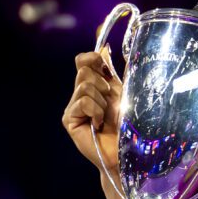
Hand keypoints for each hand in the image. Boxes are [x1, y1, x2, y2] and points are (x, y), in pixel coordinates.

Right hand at [62, 46, 122, 174]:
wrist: (127, 151)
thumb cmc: (128, 125)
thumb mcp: (123, 92)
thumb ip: (113, 71)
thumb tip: (105, 47)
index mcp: (94, 85)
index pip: (82, 60)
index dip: (91, 57)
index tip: (104, 64)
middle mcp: (80, 94)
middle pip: (84, 71)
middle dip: (103, 84)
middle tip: (111, 102)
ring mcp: (72, 107)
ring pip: (84, 85)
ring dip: (102, 101)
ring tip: (106, 116)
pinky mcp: (68, 119)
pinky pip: (83, 102)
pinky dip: (96, 111)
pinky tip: (99, 124)